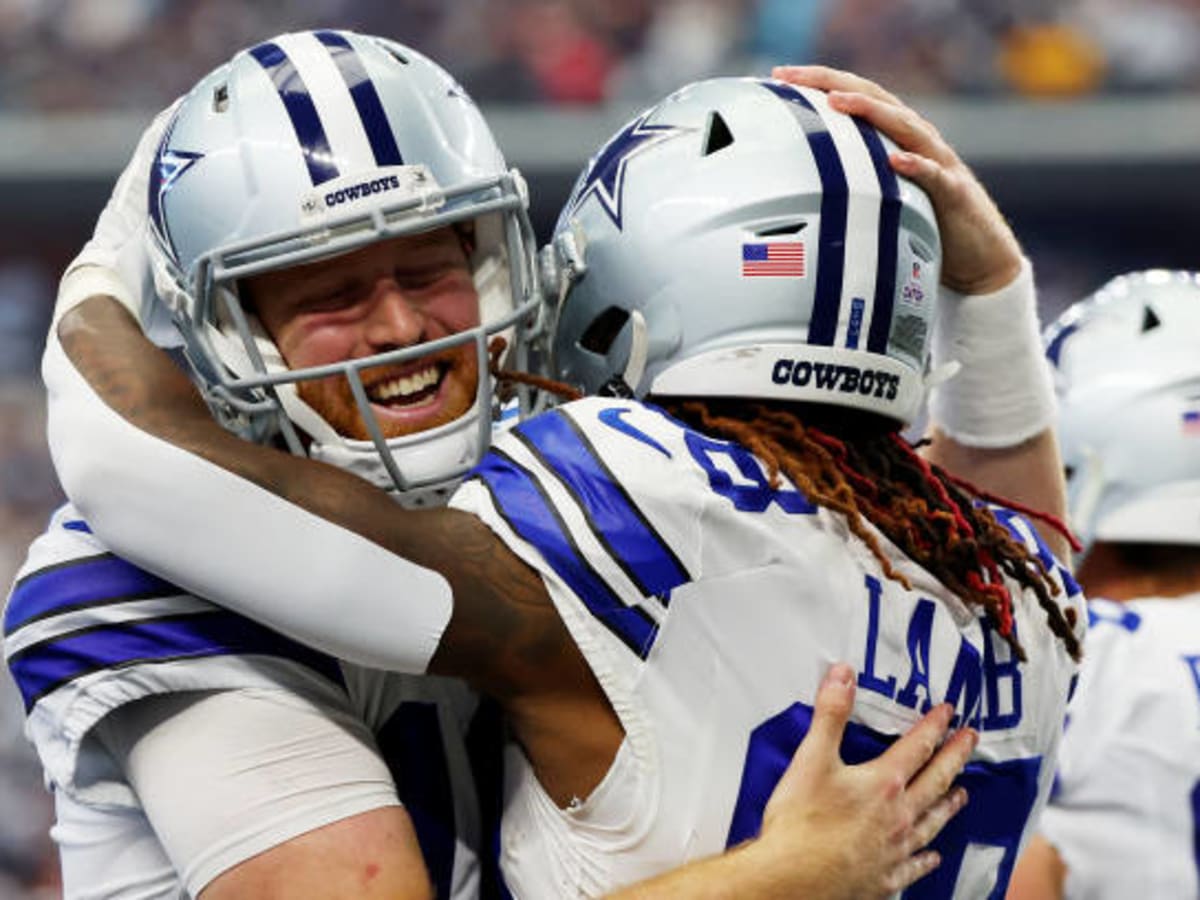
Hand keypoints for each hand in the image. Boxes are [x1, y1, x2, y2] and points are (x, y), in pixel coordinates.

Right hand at [755, 663, 975, 899]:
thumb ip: (830, 714)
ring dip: (948, 805)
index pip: (917, 747)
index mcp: (883, 784)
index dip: (934, 727)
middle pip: (935, 781)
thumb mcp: (811, 758)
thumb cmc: (801, 823)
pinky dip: (927, 857)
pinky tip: (933, 855)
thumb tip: (844, 675)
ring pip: (931, 823)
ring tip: (962, 795)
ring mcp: (895, 850)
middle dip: (955, 758)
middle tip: (970, 742)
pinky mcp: (885, 878)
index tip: (949, 713)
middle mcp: (898, 816)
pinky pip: (915, 866)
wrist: (793, 880)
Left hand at [772, 64, 1023, 294]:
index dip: (821, 82)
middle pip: (875, 99)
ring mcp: (938, 164)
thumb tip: (795, 194)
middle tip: (793, 75)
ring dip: (871, 113)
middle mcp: (918, 142)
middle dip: (833, 83)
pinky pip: (935, 177)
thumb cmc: (925, 229)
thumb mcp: (878, 201)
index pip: (858, 98)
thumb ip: (848, 186)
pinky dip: (916, 166)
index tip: (780, 75)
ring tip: (837, 102)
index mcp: (897, 139)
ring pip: (905, 127)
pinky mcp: (954, 194)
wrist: (980, 259)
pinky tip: (895, 161)